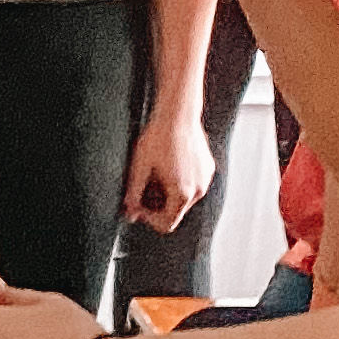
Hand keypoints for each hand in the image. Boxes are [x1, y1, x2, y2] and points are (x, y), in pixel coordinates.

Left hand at [123, 112, 214, 230]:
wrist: (178, 114)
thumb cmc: (158, 139)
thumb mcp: (139, 168)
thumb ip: (133, 195)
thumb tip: (129, 214)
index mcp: (183, 193)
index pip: (167, 224)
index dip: (149, 218)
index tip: (137, 204)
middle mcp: (199, 190)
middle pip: (175, 211)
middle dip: (157, 203)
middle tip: (143, 184)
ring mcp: (206, 179)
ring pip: (184, 197)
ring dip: (168, 192)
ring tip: (156, 172)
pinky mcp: (209, 168)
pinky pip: (193, 183)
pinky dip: (180, 181)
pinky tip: (169, 164)